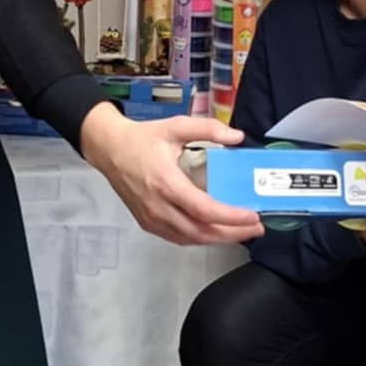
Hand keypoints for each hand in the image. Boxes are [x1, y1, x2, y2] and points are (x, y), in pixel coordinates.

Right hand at [79, 104, 263, 246]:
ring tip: (241, 231)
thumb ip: (208, 128)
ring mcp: (151, 218)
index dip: (231, 217)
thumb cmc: (142, 138)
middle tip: (256, 228)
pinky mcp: (147, 223)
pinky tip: (215, 231)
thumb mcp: (176, 126)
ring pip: (190, 239)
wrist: (108, 149)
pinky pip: (178, 238)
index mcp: (166, 183)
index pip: (204, 210)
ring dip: (218, 238)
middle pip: (200, 232)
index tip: (253, 216)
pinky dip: (199, 238)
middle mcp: (158, 206)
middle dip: (232, 233)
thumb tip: (237, 137)